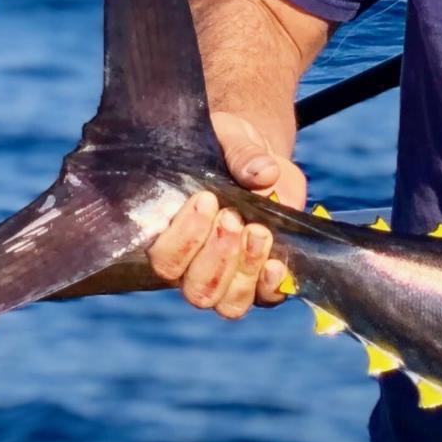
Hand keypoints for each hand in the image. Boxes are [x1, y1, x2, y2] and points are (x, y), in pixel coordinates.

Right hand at [148, 113, 303, 320]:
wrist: (261, 159)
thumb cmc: (229, 148)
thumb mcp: (231, 138)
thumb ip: (241, 154)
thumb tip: (264, 173)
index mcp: (169, 235)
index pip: (164, 259)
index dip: (184, 238)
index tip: (207, 199)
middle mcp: (194, 265)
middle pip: (196, 290)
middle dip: (217, 255)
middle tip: (233, 216)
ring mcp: (230, 276)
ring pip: (228, 303)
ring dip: (245, 270)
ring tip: (259, 231)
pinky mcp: (264, 276)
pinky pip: (265, 299)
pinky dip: (271, 286)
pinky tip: (277, 262)